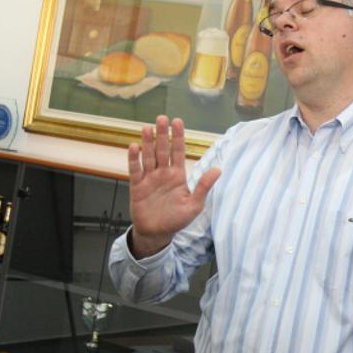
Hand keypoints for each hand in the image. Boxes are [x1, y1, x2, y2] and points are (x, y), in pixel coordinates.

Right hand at [126, 116, 219, 256]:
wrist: (157, 234)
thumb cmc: (176, 220)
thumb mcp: (194, 205)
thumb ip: (203, 186)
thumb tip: (218, 169)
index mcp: (178, 175)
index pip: (178, 152)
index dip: (178, 137)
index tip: (177, 121)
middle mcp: (163, 173)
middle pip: (162, 150)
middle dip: (162, 134)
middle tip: (162, 118)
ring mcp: (149, 178)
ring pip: (148, 156)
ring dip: (148, 142)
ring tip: (147, 128)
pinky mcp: (137, 186)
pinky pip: (135, 170)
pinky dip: (134, 159)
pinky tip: (134, 146)